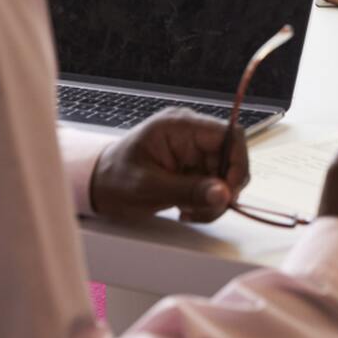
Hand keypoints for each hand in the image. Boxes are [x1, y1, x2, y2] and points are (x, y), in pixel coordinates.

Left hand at [90, 108, 249, 221]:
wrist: (98, 185)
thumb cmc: (115, 178)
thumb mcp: (149, 187)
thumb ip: (188, 190)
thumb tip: (224, 194)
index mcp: (180, 126)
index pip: (229, 134)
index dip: (238, 162)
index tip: (229, 192)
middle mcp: (192, 133)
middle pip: (231, 157)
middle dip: (223, 188)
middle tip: (205, 210)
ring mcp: (194, 150)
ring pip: (226, 174)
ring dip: (215, 199)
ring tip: (190, 212)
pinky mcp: (194, 166)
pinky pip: (215, 184)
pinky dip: (208, 202)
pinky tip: (188, 208)